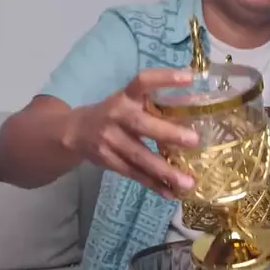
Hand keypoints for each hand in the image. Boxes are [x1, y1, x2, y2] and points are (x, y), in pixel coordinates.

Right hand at [64, 68, 198, 197]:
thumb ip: (152, 105)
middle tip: (194, 140)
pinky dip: (153, 184)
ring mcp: (109, 140)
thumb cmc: (113, 114)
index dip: (164, 78)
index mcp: (125, 96)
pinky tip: (171, 193)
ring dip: (164, 170)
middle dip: (168, 133)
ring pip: (138, 156)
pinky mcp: (107, 160)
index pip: (143, 81)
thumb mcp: (127, 101)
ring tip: (187, 183)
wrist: (74, 131)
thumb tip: (195, 108)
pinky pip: (133, 174)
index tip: (189, 77)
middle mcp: (116, 115)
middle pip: (141, 125)